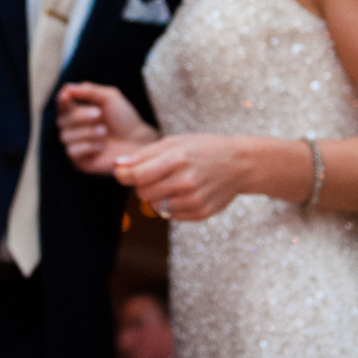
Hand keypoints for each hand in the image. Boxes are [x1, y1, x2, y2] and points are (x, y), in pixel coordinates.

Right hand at [55, 82, 156, 175]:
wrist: (138, 142)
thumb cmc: (125, 119)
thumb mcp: (109, 97)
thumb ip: (88, 91)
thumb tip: (66, 88)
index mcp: (78, 111)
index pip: (62, 105)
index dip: (62, 101)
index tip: (66, 97)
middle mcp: (73, 128)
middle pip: (61, 121)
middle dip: (79, 116)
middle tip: (98, 114)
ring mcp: (75, 145)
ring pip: (65, 136)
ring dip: (86, 132)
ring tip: (104, 131)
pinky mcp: (79, 161)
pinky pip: (72, 151)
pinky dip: (87, 146)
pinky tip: (101, 146)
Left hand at [114, 134, 300, 220]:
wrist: (240, 164)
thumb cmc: (203, 149)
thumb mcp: (175, 142)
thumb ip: (144, 155)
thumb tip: (118, 166)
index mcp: (178, 158)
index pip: (138, 175)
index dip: (124, 175)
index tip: (122, 171)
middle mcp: (186, 181)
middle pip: (143, 192)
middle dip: (141, 184)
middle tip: (153, 174)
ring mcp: (194, 199)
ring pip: (154, 206)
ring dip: (155, 195)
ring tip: (170, 182)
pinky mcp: (200, 213)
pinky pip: (169, 215)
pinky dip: (169, 205)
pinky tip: (182, 192)